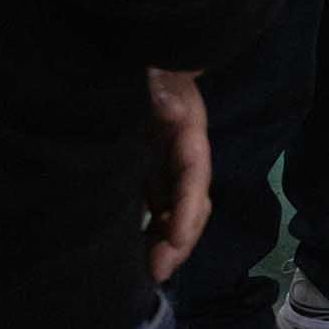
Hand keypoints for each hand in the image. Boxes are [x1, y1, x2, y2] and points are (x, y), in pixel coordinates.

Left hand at [142, 68, 211, 282]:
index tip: (175, 236)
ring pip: (175, 211)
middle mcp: (182, 151)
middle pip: (191, 202)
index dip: (188, 207)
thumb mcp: (153, 72)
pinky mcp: (147, 172)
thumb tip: (170, 110)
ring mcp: (166, 163)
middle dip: (179, 239)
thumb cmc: (143, 63)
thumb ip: (161, 90)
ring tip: (148, 273)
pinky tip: (134, 255)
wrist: (133, 54)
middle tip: (158, 271)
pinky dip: (150, 232)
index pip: (194, 173)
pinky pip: (155, 208)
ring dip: (166, 243)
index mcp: (187, 127)